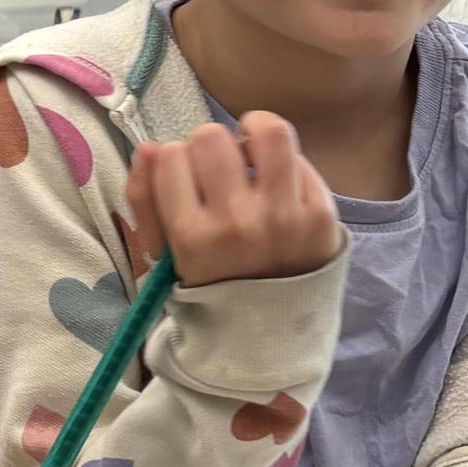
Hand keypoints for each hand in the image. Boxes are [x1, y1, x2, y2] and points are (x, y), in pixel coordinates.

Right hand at [126, 113, 340, 288]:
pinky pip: (301, 159)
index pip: (170, 156)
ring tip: (250, 149)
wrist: (271, 335)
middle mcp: (238, 223)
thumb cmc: (208, 286)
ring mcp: (286, 217)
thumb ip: (145, 200)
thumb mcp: (162, 256)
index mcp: (192, 236)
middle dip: (208, 146)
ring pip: (269, 132)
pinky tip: (276, 181)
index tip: (184, 179)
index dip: (174, 161)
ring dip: (253, 131)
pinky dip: (284, 163)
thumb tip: (147, 147)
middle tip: (217, 168)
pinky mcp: (322, 215)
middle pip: (211, 137)